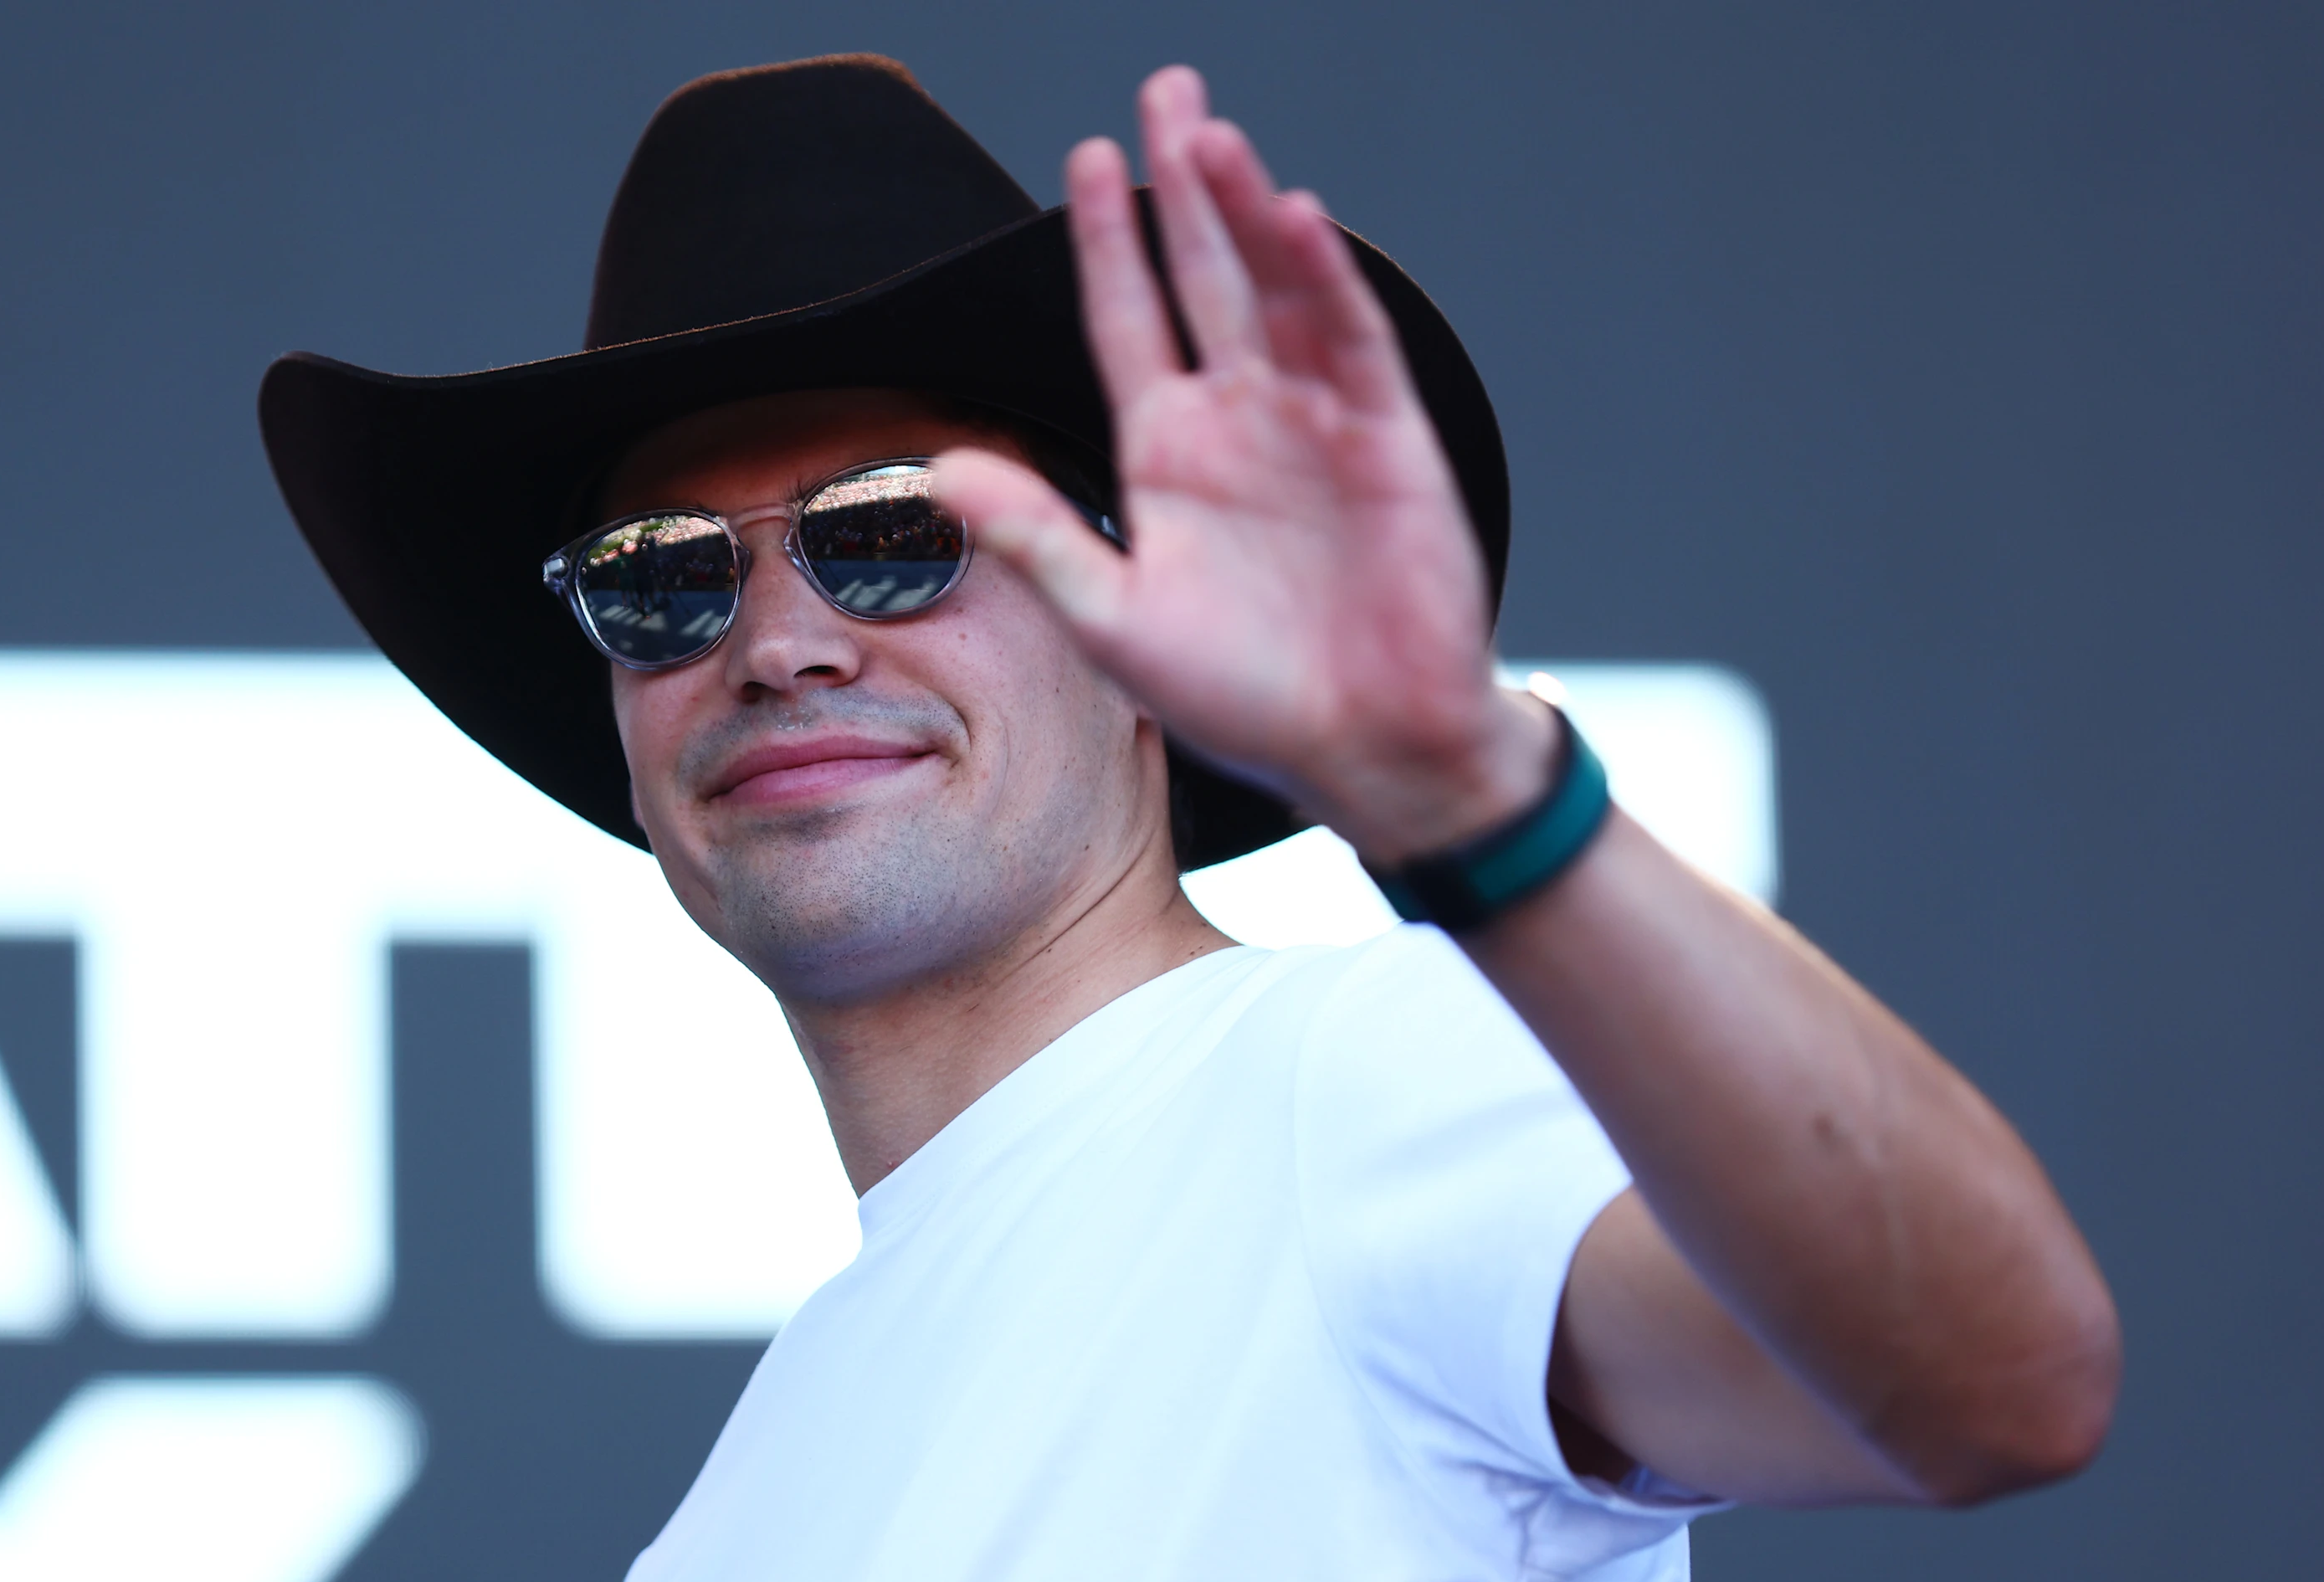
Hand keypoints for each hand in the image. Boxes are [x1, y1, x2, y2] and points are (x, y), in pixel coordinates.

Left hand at [931, 66, 1554, 861]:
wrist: (1365, 750)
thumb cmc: (1243, 697)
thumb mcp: (1114, 619)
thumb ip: (1032, 537)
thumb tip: (936, 469)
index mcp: (1167, 453)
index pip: (1127, 320)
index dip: (1104, 243)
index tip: (1083, 158)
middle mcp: (1239, 419)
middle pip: (1202, 274)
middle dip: (1184, 182)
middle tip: (1167, 90)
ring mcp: (1316, 421)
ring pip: (1274, 290)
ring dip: (1245, 212)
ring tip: (1210, 135)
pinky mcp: (1387, 440)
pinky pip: (1352, 342)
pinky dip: (1324, 280)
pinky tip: (1293, 218)